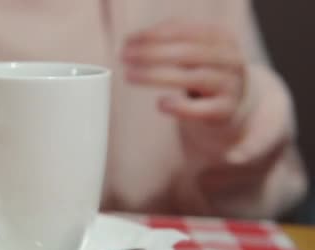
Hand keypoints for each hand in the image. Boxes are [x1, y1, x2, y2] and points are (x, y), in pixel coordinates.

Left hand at [122, 21, 245, 123]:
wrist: (234, 103)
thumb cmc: (204, 71)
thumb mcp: (193, 52)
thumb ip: (168, 42)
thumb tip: (130, 41)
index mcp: (219, 37)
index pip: (184, 31)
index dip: (153, 35)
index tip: (127, 41)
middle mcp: (229, 58)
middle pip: (187, 53)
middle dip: (151, 53)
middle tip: (124, 57)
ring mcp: (230, 85)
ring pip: (193, 78)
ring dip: (157, 75)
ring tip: (130, 76)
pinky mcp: (225, 111)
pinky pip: (204, 109)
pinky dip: (181, 107)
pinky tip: (161, 104)